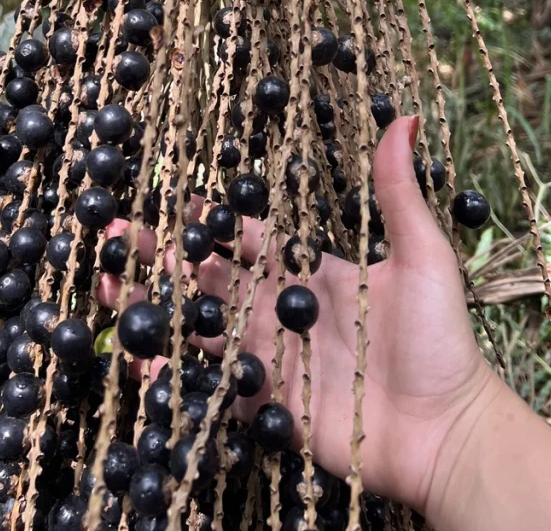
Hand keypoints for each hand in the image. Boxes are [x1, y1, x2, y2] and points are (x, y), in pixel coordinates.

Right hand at [98, 118, 494, 516]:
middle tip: (113, 235)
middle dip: (159, 255)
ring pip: (196, 327)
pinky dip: (170, 373)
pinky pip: (208, 385)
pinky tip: (138, 358)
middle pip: (206, 278)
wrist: (445, 431)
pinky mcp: (263, 404)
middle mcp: (279, 311)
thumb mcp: (423, 256)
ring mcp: (267, 358)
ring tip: (105, 286)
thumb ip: (398, 193)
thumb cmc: (438, 339)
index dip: (208, 219)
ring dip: (151, 307)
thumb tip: (406, 119)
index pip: (246, 238)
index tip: (170, 196)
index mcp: (308, 272)